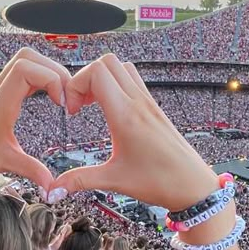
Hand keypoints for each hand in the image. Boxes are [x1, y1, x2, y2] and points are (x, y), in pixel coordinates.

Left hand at [0, 48, 69, 189]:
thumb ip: (30, 169)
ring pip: (24, 60)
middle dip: (53, 71)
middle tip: (66, 95)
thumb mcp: (3, 162)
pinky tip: (47, 95)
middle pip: (27, 57)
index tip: (61, 102)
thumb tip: (52, 185)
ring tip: (59, 93)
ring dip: (46, 70)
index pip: (25, 69)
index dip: (50, 79)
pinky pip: (20, 71)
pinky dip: (38, 76)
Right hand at [55, 54, 219, 212]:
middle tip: (79, 104)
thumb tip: (55, 187)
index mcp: (125, 115)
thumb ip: (80, 180)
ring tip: (92, 104)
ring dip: (102, 78)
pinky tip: (111, 111)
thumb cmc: (162, 181)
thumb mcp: (114, 181)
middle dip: (85, 77)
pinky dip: (116, 85)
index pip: (96, 72)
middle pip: (106, 62)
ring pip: (121, 67)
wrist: (194, 186)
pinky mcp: (154, 108)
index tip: (71, 110)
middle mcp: (137, 102)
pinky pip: (133, 81)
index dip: (75, 84)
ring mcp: (148, 103)